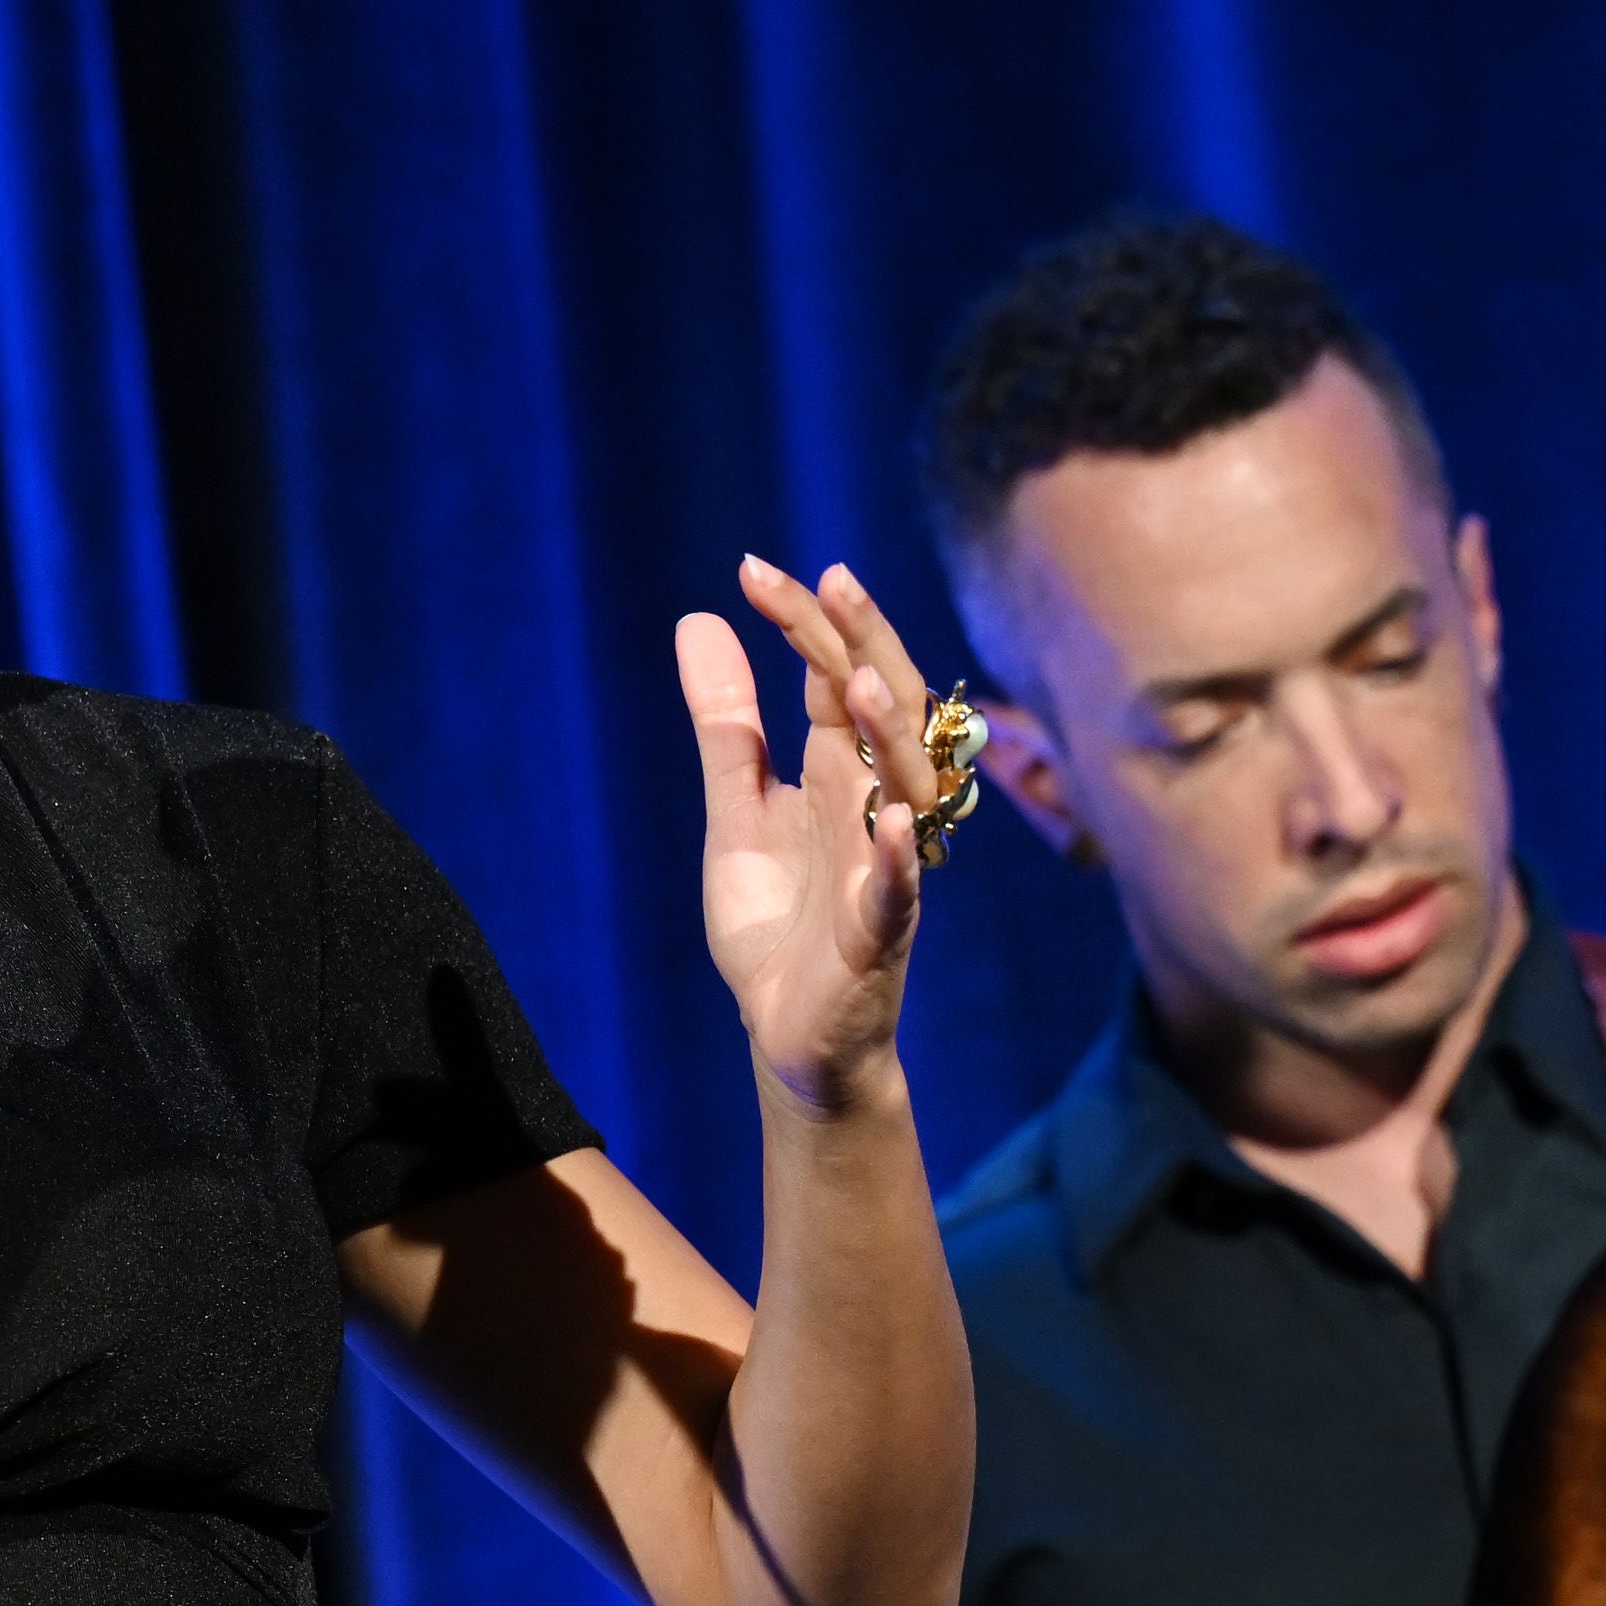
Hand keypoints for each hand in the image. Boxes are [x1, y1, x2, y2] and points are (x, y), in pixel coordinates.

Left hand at [674, 557, 945, 1115]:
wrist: (786, 1035)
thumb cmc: (776, 920)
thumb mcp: (734, 809)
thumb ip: (727, 725)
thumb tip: (699, 620)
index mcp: (839, 771)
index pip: (835, 677)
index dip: (804, 623)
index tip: (755, 570)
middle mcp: (873, 806)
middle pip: (887, 709)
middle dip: (863, 645)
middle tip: (833, 578)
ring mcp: (883, 868)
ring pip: (906, 790)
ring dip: (886, 738)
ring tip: (858, 684)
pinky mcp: (878, 937)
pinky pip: (899, 893)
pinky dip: (899, 860)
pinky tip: (894, 823)